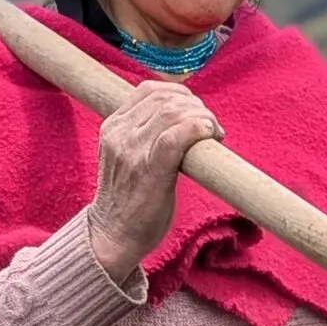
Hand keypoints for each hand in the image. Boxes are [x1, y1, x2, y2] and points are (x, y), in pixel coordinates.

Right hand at [87, 82, 223, 279]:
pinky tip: (211, 136)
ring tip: (213, 133)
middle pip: (165, 98)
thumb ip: (144, 134)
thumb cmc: (128, 199)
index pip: (149, 90)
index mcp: (112, 126)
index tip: (196, 110)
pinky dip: (198, 128)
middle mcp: (119, 134)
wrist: (114, 235)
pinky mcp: (149, 170)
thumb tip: (182, 115)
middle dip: (196, 106)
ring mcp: (132, 151)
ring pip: (172, 112)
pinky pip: (176, 136)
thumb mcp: (126, 156)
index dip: (181, 93)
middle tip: (211, 126)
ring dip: (202, 117)